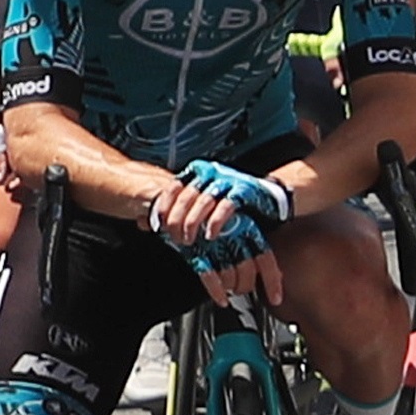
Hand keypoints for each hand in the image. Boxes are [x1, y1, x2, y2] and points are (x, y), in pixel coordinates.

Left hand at [152, 157, 284, 267]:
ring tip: (190, 241)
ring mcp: (227, 180)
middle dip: (177, 220)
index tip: (157, 225)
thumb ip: (179, 210)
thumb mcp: (203, 202)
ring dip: (193, 223)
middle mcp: (211, 173)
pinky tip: (211, 236)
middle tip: (175, 239)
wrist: (271, 195)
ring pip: (202, 201)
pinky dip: (216, 222)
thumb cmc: (235, 202)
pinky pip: (225, 207)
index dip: (164, 206)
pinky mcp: (243, 191)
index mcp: (199, 173)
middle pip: (186, 196)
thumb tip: (144, 222)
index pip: (174, 186)